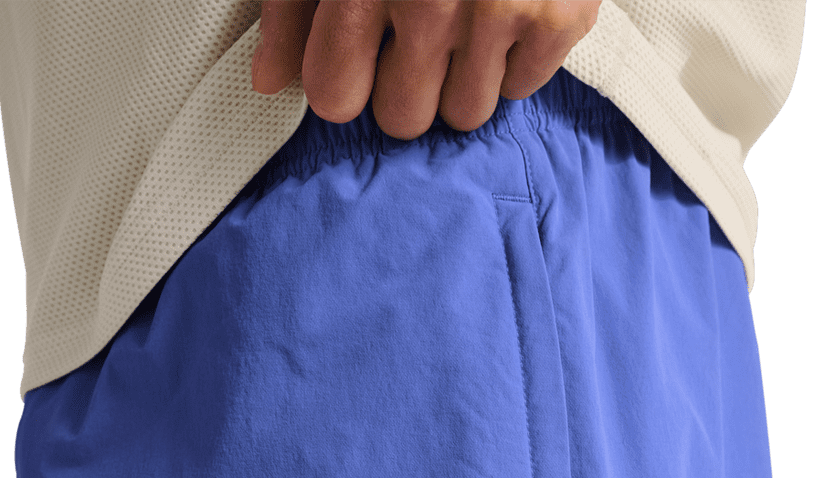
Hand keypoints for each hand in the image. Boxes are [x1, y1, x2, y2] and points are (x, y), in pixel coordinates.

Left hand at [252, 1, 600, 139]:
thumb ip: (292, 5)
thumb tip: (268, 79)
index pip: (336, 96)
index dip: (344, 81)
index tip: (358, 55)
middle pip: (402, 117)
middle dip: (406, 84)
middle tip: (418, 35)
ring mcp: (501, 7)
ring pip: (465, 112)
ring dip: (461, 78)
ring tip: (465, 20)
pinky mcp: (559, 15)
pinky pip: (521, 87)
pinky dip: (514, 57)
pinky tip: (508, 9)